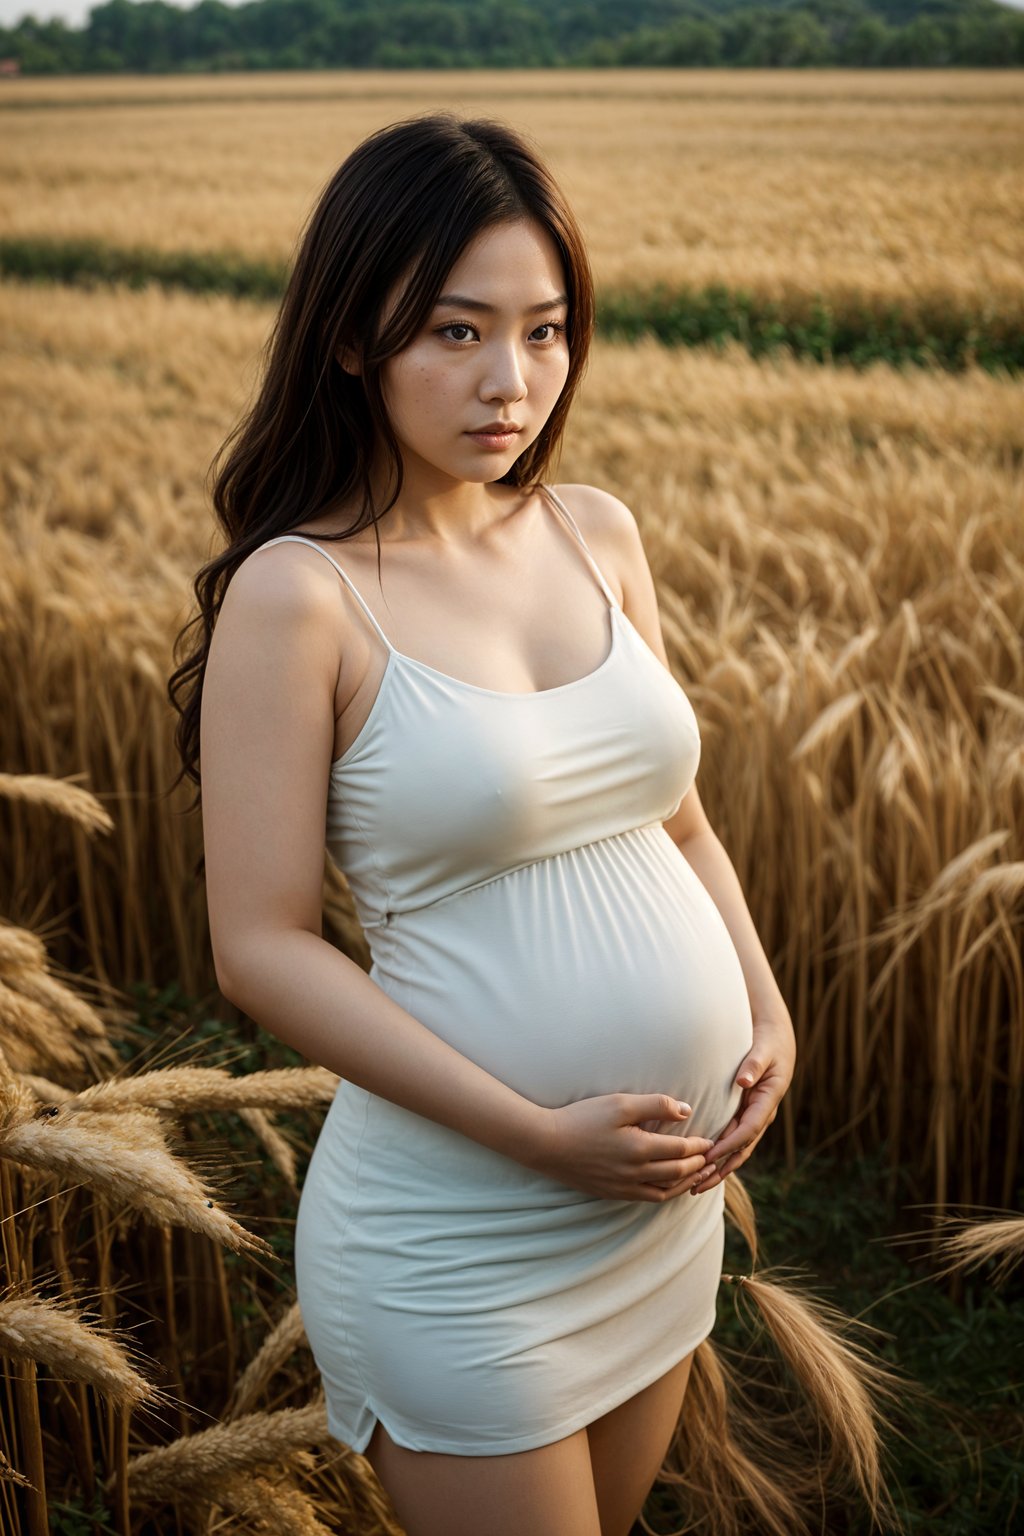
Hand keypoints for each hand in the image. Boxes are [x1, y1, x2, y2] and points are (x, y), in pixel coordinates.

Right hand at [527, 1093, 714, 1203]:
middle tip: (711, 1157)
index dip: (699, 1146)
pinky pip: (647, 1198)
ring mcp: (623, 1187)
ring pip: (665, 1191)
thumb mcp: (620, 1103)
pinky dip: (665, 1192)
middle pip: (677, 1173)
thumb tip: (686, 1111)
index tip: (710, 1139)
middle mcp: (635, 1173)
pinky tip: (668, 1184)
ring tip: (698, 1175)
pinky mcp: (612, 1193)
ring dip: (686, 1183)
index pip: (681, 1150)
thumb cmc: (582, 1118)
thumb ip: (655, 1105)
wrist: (546, 1144)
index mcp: (640, 1149)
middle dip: (697, 1165)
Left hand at [690, 1009, 795, 1195]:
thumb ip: (753, 1065)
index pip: (747, 1129)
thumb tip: (743, 1081)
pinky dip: (717, 1157)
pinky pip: (731, 1142)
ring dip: (717, 1170)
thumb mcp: (763, 1051)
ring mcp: (752, 1119)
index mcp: (766, 1102)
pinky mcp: (744, 1117)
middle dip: (720, 1169)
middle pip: (741, 1150)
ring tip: (694, 1186)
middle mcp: (761, 1115)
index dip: (729, 1145)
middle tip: (696, 1185)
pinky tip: (700, 1168)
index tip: (709, 1157)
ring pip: (736, 1151)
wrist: (777, 1043)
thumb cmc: (768, 1045)